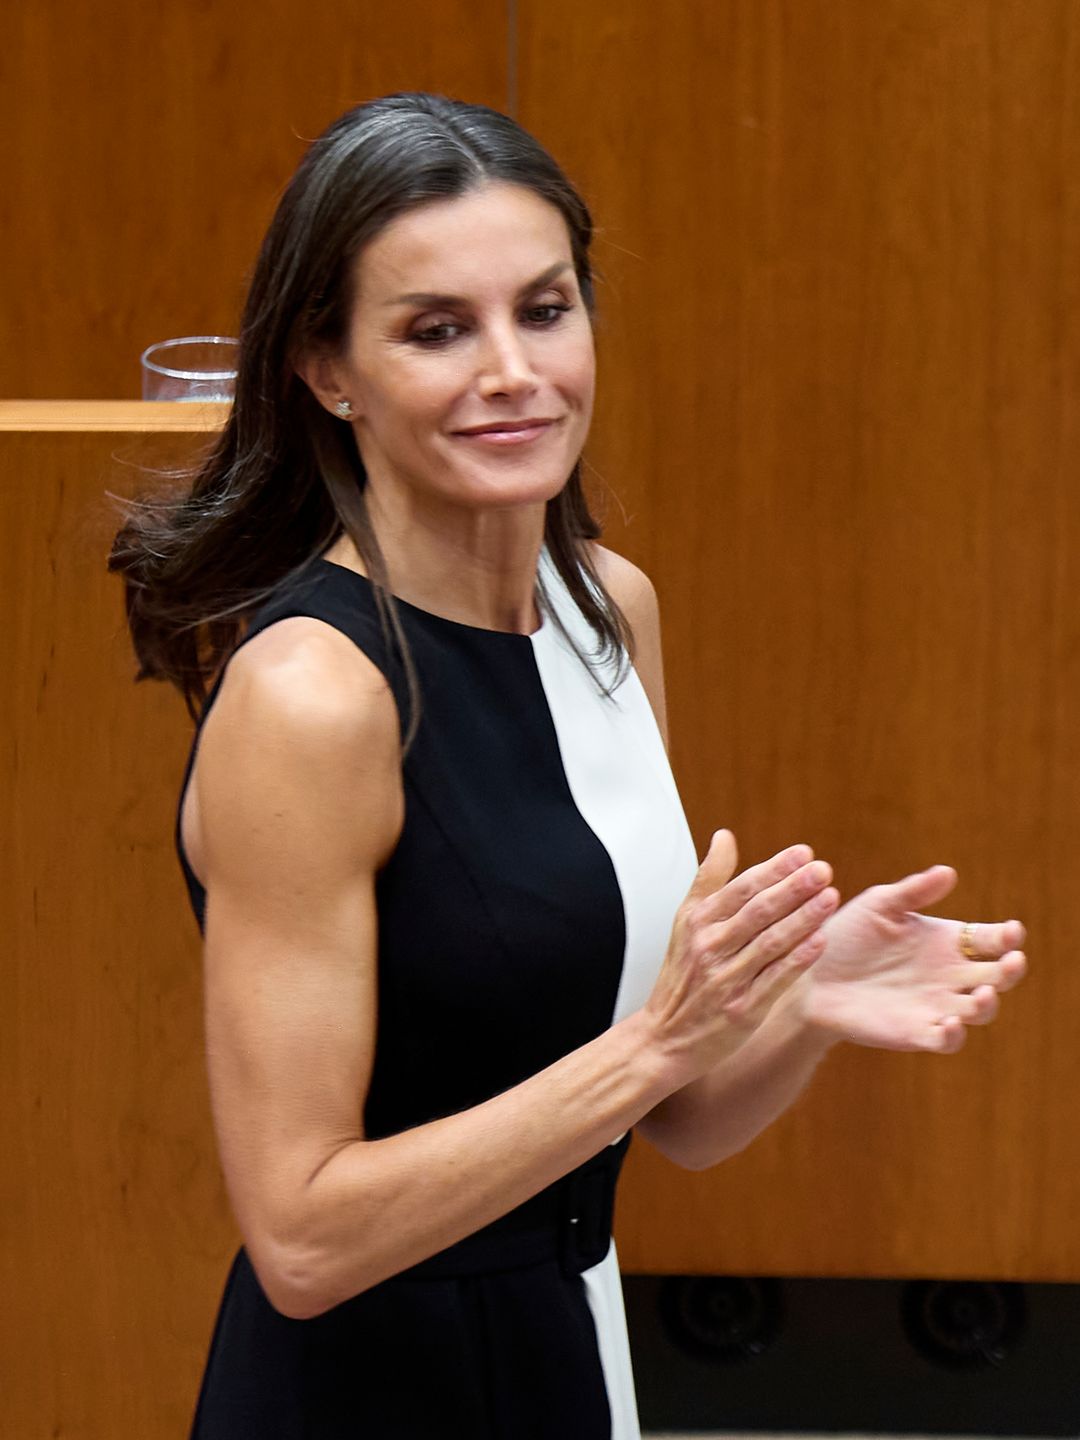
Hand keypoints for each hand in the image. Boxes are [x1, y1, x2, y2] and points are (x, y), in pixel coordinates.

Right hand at [645, 831, 839, 1082]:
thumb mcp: (685, 922)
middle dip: (793, 888)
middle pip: (757, 911)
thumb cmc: (681, 976)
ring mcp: (726, 979)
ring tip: (830, 897)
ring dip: (803, 919)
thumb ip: (709, 878)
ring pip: (770, 943)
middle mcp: (710, 947)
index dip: (774, 869)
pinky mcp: (742, 1010)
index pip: (740, 888)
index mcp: (698, 922)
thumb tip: (725, 835)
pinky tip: (820, 941)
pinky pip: (775, 980)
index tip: (803, 852)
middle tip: (822, 869)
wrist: (664, 1038)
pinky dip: (798, 960)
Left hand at [798, 864, 1026, 1052]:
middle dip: (1011, 969)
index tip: (1012, 931)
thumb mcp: (878, 905)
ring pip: (980, 1010)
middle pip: (998, 976)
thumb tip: (949, 872)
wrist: (810, 975)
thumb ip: (913, 891)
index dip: (1007, 936)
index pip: (990, 939)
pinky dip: (953, 1034)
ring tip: (982, 993)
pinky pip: (946, 1039)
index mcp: (946, 941)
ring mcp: (936, 1005)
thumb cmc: (846, 935)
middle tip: (1013, 960)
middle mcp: (949, 974)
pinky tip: (948, 1022)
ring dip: (987, 1004)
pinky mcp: (916, 1032)